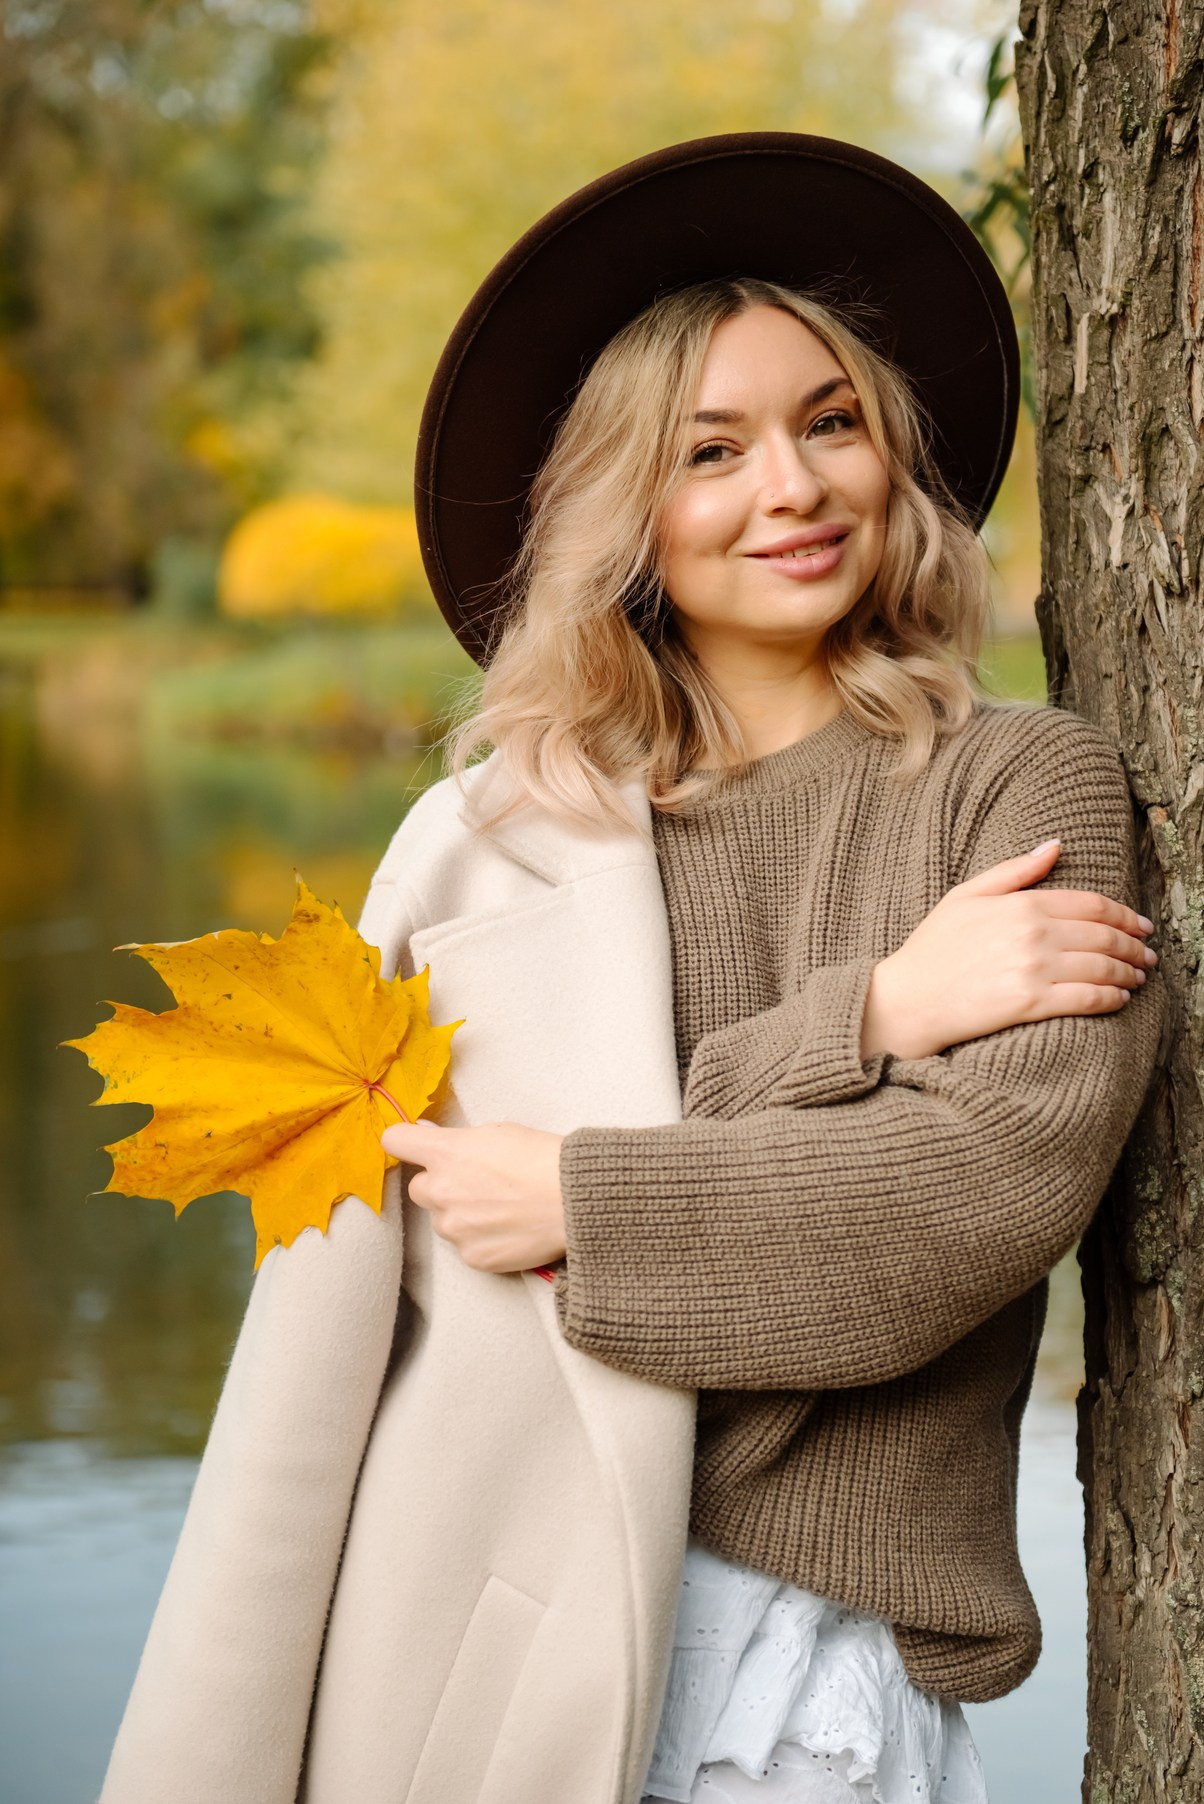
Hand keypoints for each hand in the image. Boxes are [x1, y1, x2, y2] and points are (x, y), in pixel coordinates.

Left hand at [380, 1118, 566, 1272]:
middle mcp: (442, 1190)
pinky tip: (508, 1228)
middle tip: (475, 1184)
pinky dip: (480, 1239)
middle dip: (440, 1185)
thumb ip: (458, 1138)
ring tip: (501, 1209)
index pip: (396, 1141)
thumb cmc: (543, 1158)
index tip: (410, 1145)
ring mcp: (455, 1227)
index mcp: (447, 1152)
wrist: (575, 1200)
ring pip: (442, 1220)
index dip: (403, 1141)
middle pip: (418, 1188)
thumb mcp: (499, 1132)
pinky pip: (464, 1246)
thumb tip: (429, 1134)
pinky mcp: (472, 1256)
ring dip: (460, 1215)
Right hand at [860, 838, 1157, 1060]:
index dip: (1125, 915)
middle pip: (1104, 936)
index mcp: (1021, 904)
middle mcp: (1033, 934)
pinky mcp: (1030, 1004)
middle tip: (1148, 955)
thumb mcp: (966, 896)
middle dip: (1134, 946)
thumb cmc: (933, 949)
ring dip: (1129, 973)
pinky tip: (1119, 999)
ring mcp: (1033, 970)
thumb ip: (1014, 871)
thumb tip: (1055, 845)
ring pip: (1102, 967)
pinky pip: (1087, 999)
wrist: (907, 999)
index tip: (1141, 925)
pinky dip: (1112, 998)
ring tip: (1138, 977)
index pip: (1091, 904)